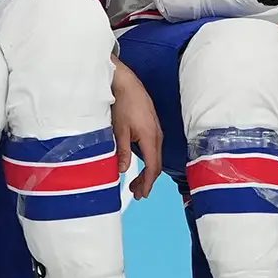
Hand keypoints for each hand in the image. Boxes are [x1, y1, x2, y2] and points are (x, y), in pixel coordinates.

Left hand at [110, 58, 165, 193]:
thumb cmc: (123, 104)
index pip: (153, 167)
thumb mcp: (119, 130)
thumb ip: (122, 151)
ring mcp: (156, 131)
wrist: (126, 83)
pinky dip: (148, 160)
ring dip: (147, 171)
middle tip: (137, 193)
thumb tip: (122, 171)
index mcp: (151, 138)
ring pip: (155, 157)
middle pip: (156, 164)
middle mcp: (157, 136)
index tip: (141, 194)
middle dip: (147, 181)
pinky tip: (140, 164)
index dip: (148, 183)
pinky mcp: (152, 126)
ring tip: (136, 183)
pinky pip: (153, 149)